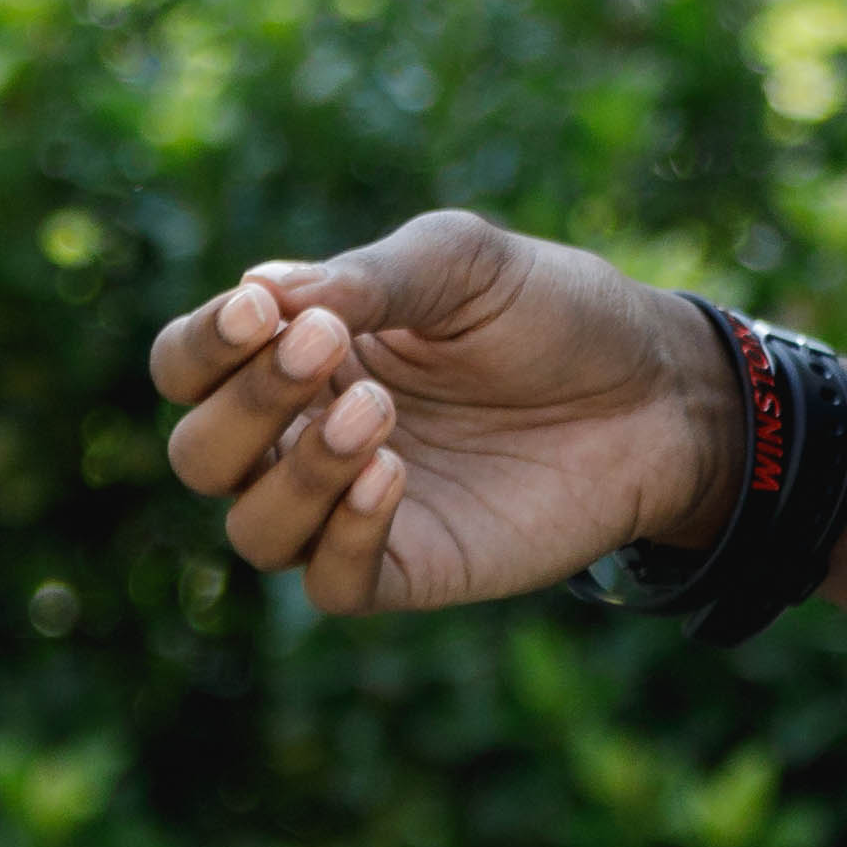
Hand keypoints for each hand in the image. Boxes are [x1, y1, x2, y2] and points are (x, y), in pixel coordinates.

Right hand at [141, 208, 741, 615]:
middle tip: (322, 349)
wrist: (657, 388)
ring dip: (294, 471)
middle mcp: (306, 437)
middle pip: (199, 453)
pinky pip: (331, 583)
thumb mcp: (463, 263)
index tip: (263, 309)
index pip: (190, 365)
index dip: (203, 345)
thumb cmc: (553, 313)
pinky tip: (389, 477)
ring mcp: (352, 509)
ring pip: (253, 530)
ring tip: (374, 415)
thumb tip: (260, 292)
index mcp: (301, 355)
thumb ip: (364, 278)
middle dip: (244, 402)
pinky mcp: (411, 566)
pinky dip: (342, 535)